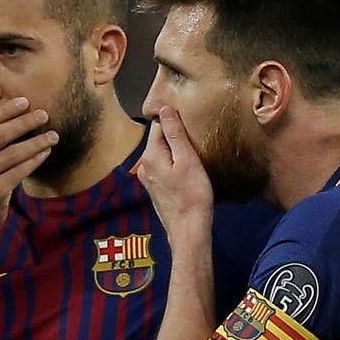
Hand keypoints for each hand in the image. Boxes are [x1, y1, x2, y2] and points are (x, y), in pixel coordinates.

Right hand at [0, 97, 58, 241]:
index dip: (5, 110)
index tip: (24, 102)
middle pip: (0, 134)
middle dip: (25, 122)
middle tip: (44, 114)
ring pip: (14, 153)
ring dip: (37, 142)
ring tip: (53, 135)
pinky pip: (21, 171)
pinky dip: (35, 160)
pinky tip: (45, 153)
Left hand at [136, 107, 213, 241]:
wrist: (189, 230)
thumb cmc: (192, 194)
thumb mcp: (188, 159)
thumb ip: (175, 134)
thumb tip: (164, 108)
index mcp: (150, 154)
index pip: (158, 124)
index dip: (173, 119)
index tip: (190, 120)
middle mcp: (144, 164)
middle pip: (159, 138)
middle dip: (174, 134)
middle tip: (195, 136)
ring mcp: (148, 178)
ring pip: (162, 153)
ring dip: (175, 150)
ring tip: (193, 152)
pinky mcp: (155, 188)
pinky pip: (164, 166)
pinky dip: (174, 163)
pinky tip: (187, 169)